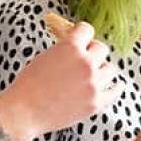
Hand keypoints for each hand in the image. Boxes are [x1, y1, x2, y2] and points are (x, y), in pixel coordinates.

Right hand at [0, 22, 123, 140]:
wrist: (24, 111)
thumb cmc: (28, 85)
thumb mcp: (45, 56)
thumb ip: (63, 48)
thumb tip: (75, 43)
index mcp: (70, 47)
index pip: (87, 29)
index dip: (83, 34)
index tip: (82, 38)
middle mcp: (85, 63)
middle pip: (101, 48)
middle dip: (92, 52)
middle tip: (85, 59)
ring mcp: (93, 83)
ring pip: (110, 69)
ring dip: (101, 70)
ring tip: (92, 75)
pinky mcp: (96, 102)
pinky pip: (116, 90)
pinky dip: (115, 87)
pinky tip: (112, 85)